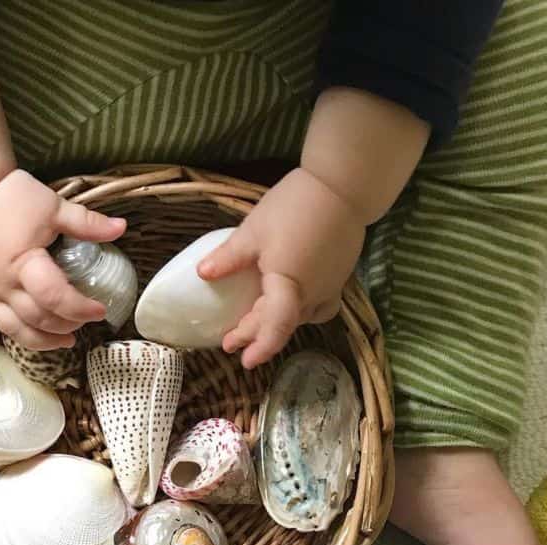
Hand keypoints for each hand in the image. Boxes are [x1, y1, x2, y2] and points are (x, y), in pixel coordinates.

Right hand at [0, 169, 126, 349]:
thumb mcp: (53, 206)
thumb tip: (121, 228)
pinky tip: (35, 332)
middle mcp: (4, 284)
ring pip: (15, 329)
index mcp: (25, 264)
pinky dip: (19, 332)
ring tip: (65, 342)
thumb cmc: (11, 197)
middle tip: (85, 322)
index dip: (80, 309)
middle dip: (65, 326)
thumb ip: (87, 223)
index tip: (99, 311)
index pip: (55, 297)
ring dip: (42, 340)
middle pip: (37, 319)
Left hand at [197, 167, 364, 368]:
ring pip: (303, 318)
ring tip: (259, 322)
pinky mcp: (340, 278)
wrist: (344, 186)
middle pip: (284, 324)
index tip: (240, 357)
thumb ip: (229, 256)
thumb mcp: (254, 230)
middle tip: (233, 341)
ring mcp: (330, 287)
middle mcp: (313, 294)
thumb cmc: (296, 206)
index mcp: (288, 285)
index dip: (258, 345)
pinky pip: (319, 306)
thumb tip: (202, 273)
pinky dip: (300, 312)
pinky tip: (288, 301)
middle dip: (258, 335)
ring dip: (279, 324)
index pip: (275, 326)